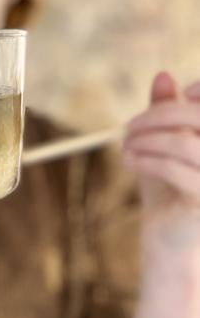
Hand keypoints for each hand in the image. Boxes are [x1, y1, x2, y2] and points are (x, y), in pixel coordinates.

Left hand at [123, 71, 199, 250]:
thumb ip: (167, 111)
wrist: (169, 241)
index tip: (180, 94)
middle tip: (130, 126)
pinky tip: (129, 161)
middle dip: (161, 114)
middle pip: (199, 117)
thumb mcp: (164, 145)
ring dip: (147, 139)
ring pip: (184, 143)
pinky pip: (175, 169)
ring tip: (126, 146)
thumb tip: (163, 76)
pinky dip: (146, 160)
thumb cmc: (169, 191)